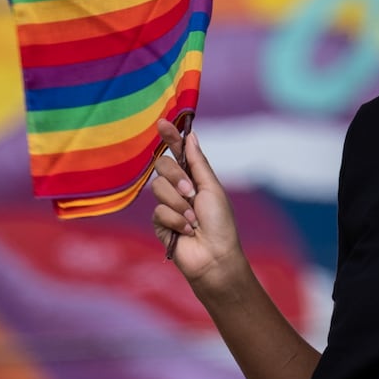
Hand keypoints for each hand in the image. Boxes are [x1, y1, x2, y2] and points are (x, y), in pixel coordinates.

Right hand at [149, 119, 244, 292]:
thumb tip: (192, 135)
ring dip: (178, 204)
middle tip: (191, 193)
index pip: (178, 152)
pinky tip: (186, 232)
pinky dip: (175, 221)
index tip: (162, 122)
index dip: (170, 137)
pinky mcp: (160, 223)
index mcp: (194, 178)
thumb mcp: (212, 188)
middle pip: (163, 166)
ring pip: (158, 189)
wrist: (214, 256)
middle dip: (176, 178)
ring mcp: (168, 206)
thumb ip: (198, 163)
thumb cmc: (220, 223)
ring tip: (193, 219)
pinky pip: (158, 211)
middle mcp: (179, 189)